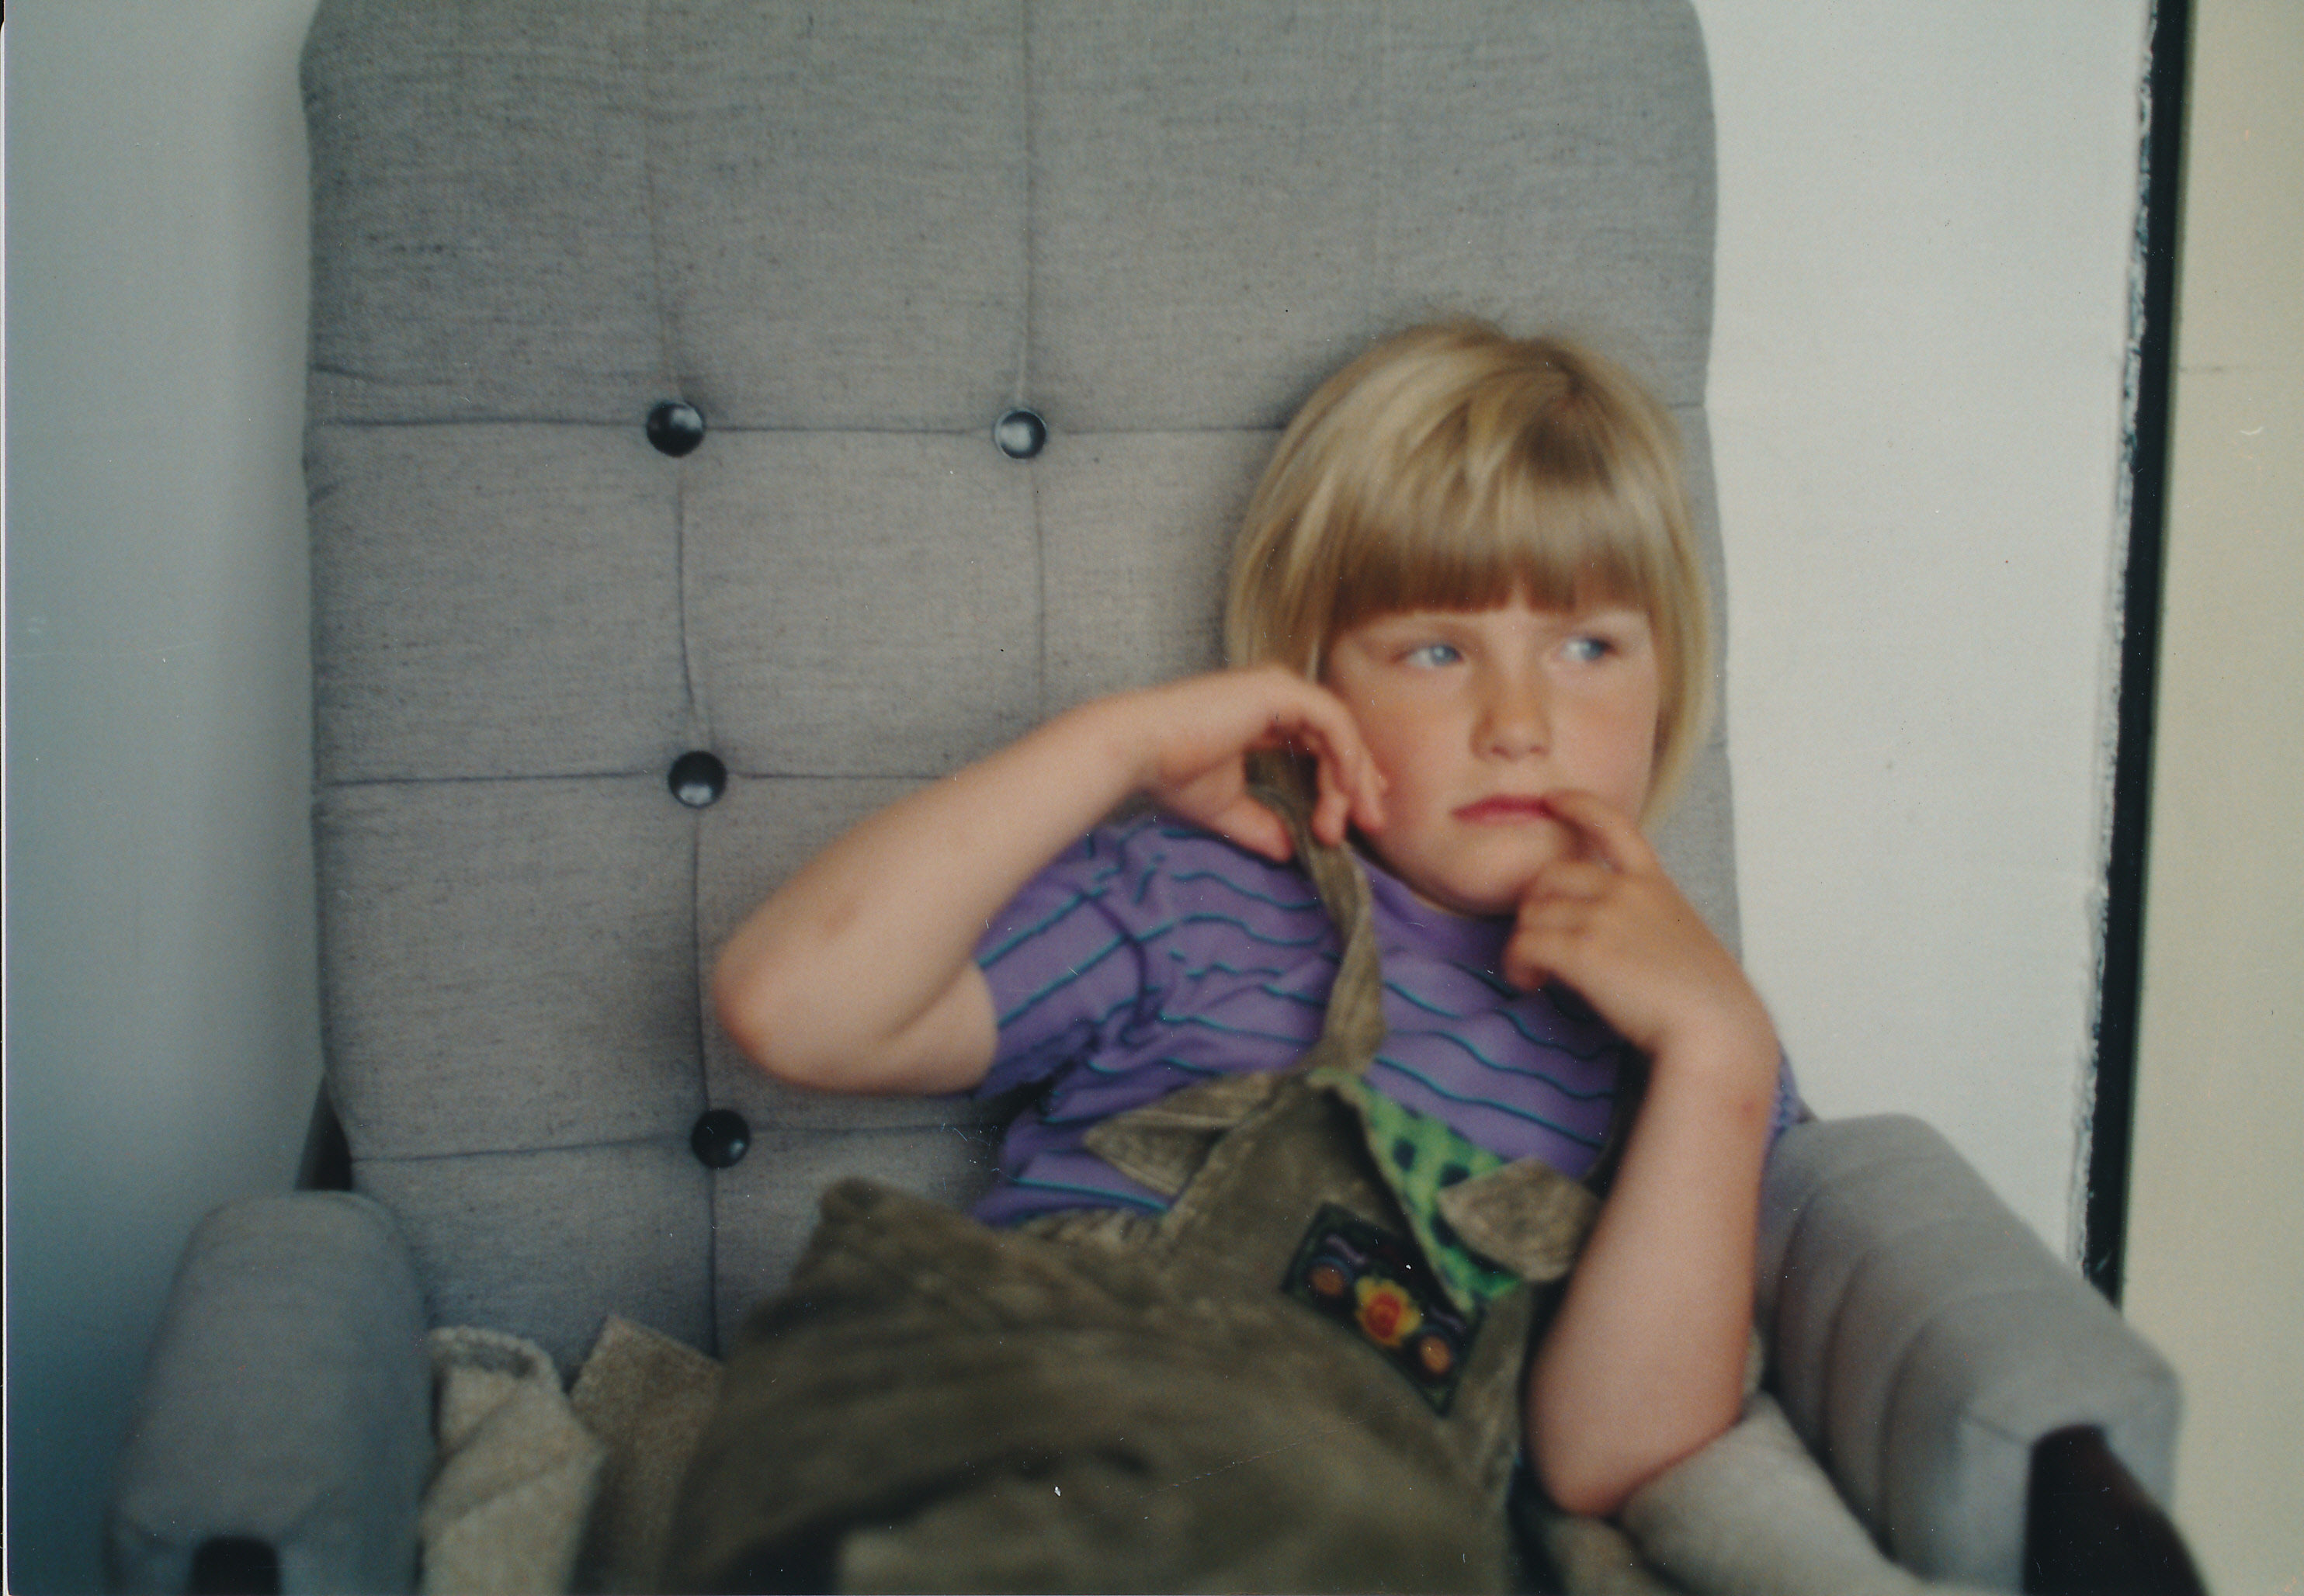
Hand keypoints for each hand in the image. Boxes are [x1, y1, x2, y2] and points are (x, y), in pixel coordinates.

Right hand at [1121, 667, 1387, 861]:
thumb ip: (1263, 826)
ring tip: (1343, 825)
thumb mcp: (1228, 808)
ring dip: (1351, 781)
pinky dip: (1345, 760)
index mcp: (1264, 713)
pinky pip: (1334, 724)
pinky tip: (1341, 796)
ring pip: (1342, 732)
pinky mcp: (1280, 691)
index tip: (1357, 816)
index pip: (1323, 739)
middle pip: (1340, 735)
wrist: (1137, 750)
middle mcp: (1277, 694)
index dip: (1346, 776)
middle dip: (1361, 782)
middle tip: (1373, 825)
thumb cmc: (1170, 772)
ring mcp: (1280, 688)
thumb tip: (1292, 852)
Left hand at [1503, 790, 1773, 1071]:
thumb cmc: (1705, 997)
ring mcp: (1603, 918)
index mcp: (1654, 883)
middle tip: (1539, 941)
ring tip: (1533, 972)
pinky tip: (1530, 982)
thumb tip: (1609, 936)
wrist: (1715, 1028)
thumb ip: (1646, 920)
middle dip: (1535, 905)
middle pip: (1550, 875)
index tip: (1552, 800)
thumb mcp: (1681, 936)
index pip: (1614, 824)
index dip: (1578, 806)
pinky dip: (1517, 963)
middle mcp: (1626, 891)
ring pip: (1532, 912)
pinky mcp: (1583, 952)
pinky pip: (1525, 944)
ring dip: (1523, 941)